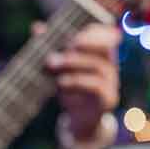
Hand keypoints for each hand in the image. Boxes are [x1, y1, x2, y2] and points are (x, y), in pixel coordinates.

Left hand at [42, 22, 120, 148]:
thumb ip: (51, 46)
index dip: (92, 30)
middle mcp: (111, 65)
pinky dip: (77, 81)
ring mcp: (112, 83)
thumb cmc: (69, 88)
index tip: (70, 31)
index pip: (106, 34)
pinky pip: (96, 87)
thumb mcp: (59, 67)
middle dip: (79, 44)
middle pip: (104, 48)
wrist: (78, 121)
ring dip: (73, 63)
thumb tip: (37, 27)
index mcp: (102, 53)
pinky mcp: (108, 99)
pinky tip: (61, 82)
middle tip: (58, 46)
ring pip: (98, 66)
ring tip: (51, 64)